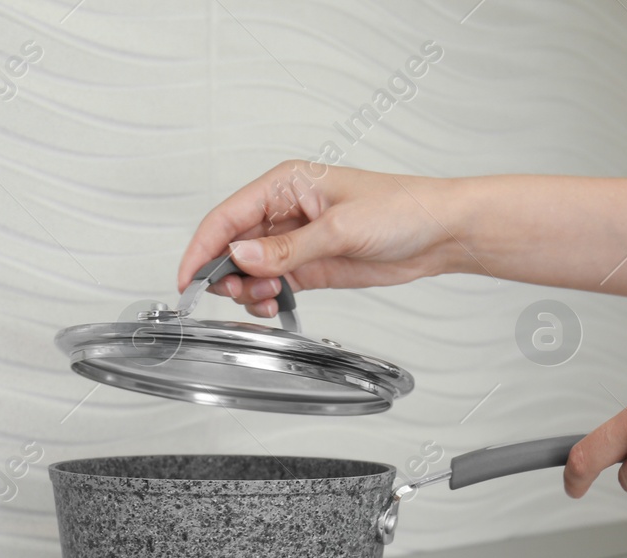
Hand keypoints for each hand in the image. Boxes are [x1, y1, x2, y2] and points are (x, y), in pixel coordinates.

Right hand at [177, 162, 459, 317]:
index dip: (201, 248)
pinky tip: (274, 305)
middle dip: (225, 274)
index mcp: (285, 183)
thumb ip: (288, 248)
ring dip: (246, 290)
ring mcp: (296, 240)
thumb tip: (241, 257)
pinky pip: (272, 284)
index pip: (227, 217)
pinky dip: (265, 298)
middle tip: (238, 294)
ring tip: (264, 300)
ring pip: (249, 269)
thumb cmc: (402, 209)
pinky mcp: (310, 265)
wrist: (439, 232)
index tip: (187, 280)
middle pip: (232, 245)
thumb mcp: (341, 228)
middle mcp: (285, 210)